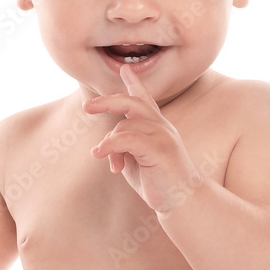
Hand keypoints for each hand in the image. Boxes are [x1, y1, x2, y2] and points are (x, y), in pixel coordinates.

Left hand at [82, 65, 197, 212]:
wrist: (183, 201)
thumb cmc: (159, 181)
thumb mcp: (135, 162)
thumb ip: (121, 149)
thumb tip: (103, 148)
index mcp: (156, 127)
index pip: (145, 99)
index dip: (134, 83)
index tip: (124, 69)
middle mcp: (161, 126)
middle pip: (131, 103)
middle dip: (107, 101)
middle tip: (86, 107)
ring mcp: (162, 136)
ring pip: (124, 125)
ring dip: (110, 145)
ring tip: (113, 166)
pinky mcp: (159, 149)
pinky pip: (127, 139)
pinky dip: (110, 145)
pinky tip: (100, 154)